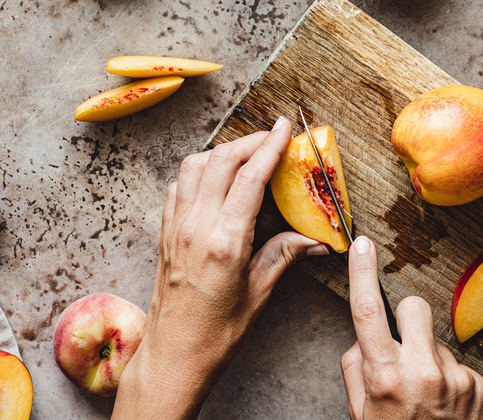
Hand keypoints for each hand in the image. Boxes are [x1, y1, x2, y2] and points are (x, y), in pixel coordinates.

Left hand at [113, 116, 328, 418]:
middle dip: (250, 142)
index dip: (270, 147)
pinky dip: (199, 170)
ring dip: (223, 152)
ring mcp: (175, 226)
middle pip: (221, 160)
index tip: (285, 128)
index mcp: (224, 240)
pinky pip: (180, 185)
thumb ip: (284, 256)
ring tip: (247, 155)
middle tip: (273, 138)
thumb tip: (317, 239)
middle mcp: (195, 225)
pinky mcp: (165, 232)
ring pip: (195, 165)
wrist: (171, 355)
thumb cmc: (216, 333)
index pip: (250, 177)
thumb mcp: (259, 294)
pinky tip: (216, 179)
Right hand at [340, 236, 482, 419]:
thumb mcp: (360, 412)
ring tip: (431, 397)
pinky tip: (450, 408)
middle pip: (415, 307)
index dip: (362, 273)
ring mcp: (458, 380)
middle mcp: (423, 372)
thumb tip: (365, 336)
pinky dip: (457, 383)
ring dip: (433, 360)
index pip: (367, 312)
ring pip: (440, 342)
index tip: (362, 246)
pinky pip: (464, 367)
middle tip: (406, 350)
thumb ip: (356, 366)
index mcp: (385, 376)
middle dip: (408, 322)